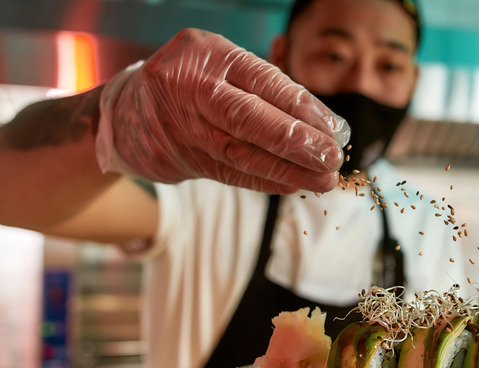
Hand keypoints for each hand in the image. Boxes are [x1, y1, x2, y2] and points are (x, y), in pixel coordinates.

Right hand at [95, 28, 348, 192]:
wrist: (127, 111)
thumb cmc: (193, 85)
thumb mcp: (223, 67)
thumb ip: (267, 88)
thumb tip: (327, 123)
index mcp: (208, 54)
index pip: (265, 82)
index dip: (303, 109)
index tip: (334, 130)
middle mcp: (191, 87)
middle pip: (250, 118)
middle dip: (296, 142)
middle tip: (331, 159)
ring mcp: (181, 125)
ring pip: (240, 152)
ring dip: (287, 170)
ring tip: (322, 180)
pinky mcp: (179, 158)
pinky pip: (229, 173)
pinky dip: (264, 181)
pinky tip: (292, 185)